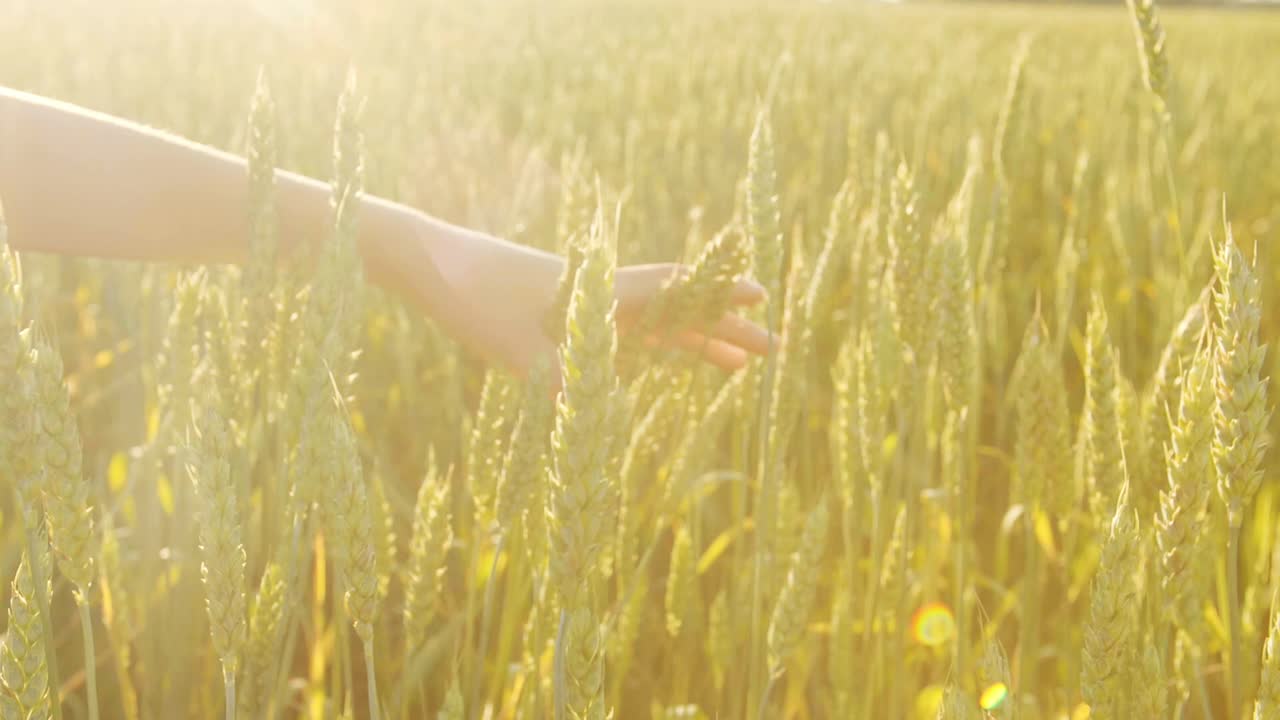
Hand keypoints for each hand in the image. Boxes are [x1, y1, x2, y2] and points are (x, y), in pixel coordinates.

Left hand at [400, 218, 769, 375]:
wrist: (430, 266)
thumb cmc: (471, 299)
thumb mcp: (514, 350)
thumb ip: (559, 383)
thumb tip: (596, 420)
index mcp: (596, 294)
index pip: (672, 291)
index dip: (717, 296)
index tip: (763, 295)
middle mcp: (599, 296)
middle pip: (675, 312)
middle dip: (723, 329)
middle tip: (769, 347)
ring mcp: (583, 304)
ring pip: (653, 324)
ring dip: (693, 342)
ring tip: (733, 364)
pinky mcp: (562, 313)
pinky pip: (621, 333)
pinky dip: (651, 347)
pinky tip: (665, 360)